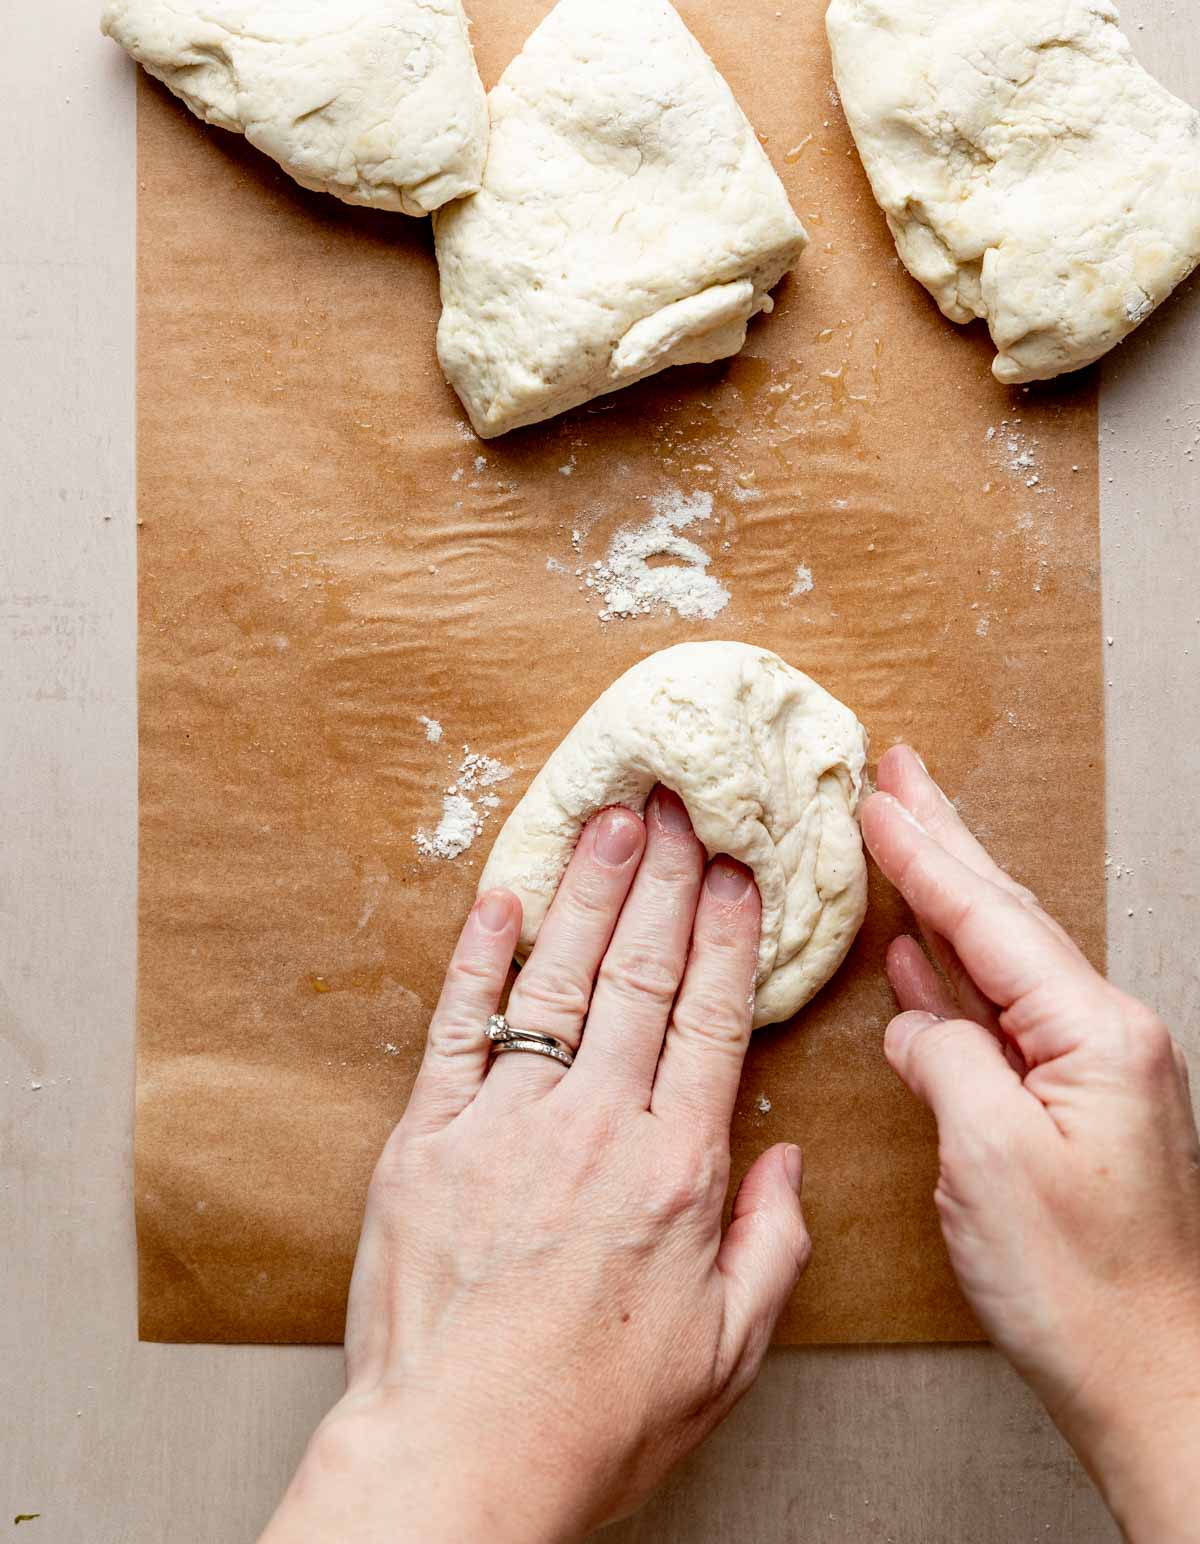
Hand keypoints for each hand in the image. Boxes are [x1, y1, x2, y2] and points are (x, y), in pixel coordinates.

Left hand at [262, 788, 808, 1543]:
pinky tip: (501, 898)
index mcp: (674, 1172)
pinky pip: (458, 1026)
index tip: (738, 870)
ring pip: (559, 980)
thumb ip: (771, 1244)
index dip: (726, 935)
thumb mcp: (725, 1353)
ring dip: (589, 890)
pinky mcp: (429, 1138)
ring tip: (612, 818)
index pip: (710, 1020)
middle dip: (666, 880)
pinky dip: (478, 958)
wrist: (456, 1462)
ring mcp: (505, 1124)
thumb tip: (788, 1158)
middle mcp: (595, 1128)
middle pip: (641, 975)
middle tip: (680, 804)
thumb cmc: (593, 1421)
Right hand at [863, 746, 1199, 1543]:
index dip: (924, 856)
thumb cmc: (1081, 1286)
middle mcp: (1103, 1034)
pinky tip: (919, 955)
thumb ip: (947, 1059)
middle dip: (945, 838)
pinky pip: (1001, 1015)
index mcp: (1093, 1032)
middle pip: (1005, 913)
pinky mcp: (1070, 1105)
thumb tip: (917, 1023)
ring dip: (946, 893)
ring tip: (905, 833)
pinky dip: (954, 974)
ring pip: (1001, 956)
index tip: (875, 797)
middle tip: (898, 769)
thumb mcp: (988, 1158)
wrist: (1150, 1375)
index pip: (990, 920)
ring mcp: (1090, 1067)